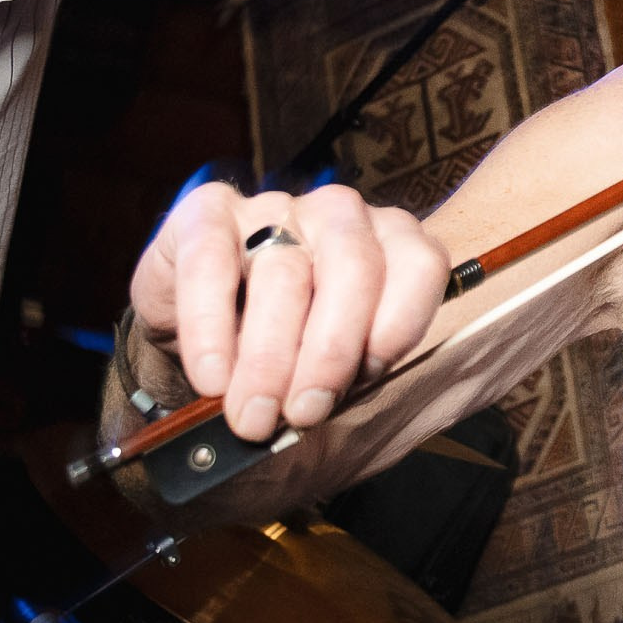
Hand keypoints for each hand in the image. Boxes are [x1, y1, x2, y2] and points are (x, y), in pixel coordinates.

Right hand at [127, 182, 450, 441]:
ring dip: (267, 356)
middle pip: (353, 268)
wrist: (202, 349)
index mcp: (392, 243)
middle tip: (302, 412)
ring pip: (282, 272)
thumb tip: (378, 404)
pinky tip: (212, 378)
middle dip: (330, 351)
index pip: (420, 265)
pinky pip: (209, 263)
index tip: (369, 378)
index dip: (399, 323)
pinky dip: (209, 329)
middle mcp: (340, 216)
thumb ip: (371, 380)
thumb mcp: (343, 372)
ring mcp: (275, 207)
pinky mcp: (206, 213)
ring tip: (253, 414)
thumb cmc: (292, 360)